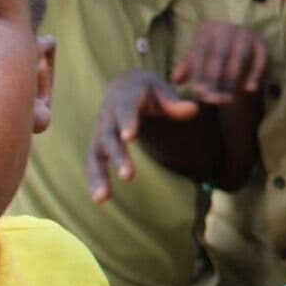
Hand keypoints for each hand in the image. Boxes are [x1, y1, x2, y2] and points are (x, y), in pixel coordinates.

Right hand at [87, 71, 198, 202]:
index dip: (127, 122)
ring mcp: (101, 132)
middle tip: (129, 176)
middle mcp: (108, 117)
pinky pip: (93, 163)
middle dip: (118, 156)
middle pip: (110, 137)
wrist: (123, 86)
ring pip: (96, 154)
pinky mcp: (98, 145)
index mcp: (125, 98)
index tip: (129, 137)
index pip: (125, 110)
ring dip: (98, 176)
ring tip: (102, 198)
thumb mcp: (161, 89)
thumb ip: (174, 102)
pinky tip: (99, 199)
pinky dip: (94, 180)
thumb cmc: (147, 90)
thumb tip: (193, 110)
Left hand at [171, 21, 267, 103]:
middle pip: (219, 54)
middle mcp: (226, 27)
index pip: (201, 50)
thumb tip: (176, 80)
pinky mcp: (262, 43)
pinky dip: (255, 75)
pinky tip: (249, 90)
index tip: (198, 92)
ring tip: (227, 98)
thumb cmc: (213, 61)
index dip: (199, 72)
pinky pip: (260, 60)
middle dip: (214, 78)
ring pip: (239, 57)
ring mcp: (246, 34)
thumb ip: (187, 70)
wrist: (240, 56)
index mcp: (207, 28)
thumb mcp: (198, 63)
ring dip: (232, 80)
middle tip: (211, 98)